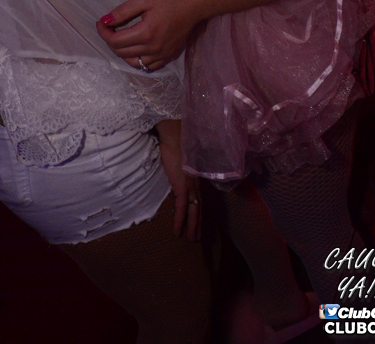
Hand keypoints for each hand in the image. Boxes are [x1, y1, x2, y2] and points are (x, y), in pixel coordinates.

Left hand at [96, 0, 202, 69]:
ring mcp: (161, 55)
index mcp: (146, 33)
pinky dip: (136, 59)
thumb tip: (105, 21)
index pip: (116, 41)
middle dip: (110, 40)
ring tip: (120, 38)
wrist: (194, 4)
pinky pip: (147, 66)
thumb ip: (123, 11)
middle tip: (108, 27)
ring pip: (133, 63)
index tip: (101, 22)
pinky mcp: (168, 56)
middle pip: (121, 53)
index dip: (103, 32)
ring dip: (121, 52)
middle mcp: (153, 48)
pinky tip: (135, 48)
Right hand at [157, 126, 200, 240]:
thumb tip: (175, 168)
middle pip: (199, 207)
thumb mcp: (180, 157)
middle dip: (198, 223)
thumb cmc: (175, 141)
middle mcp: (196, 183)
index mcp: (196, 176)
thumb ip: (180, 166)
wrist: (175, 135)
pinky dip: (180, 221)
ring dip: (192, 227)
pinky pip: (181, 209)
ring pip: (193, 211)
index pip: (199, 197)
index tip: (198, 220)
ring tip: (191, 239)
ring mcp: (190, 186)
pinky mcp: (182, 187)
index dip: (199, 209)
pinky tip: (178, 231)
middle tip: (197, 237)